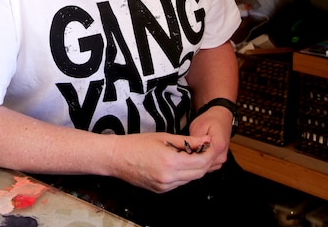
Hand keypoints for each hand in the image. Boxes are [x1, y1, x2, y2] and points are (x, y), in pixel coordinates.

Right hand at [107, 132, 223, 192]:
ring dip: (196, 168)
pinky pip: (180, 183)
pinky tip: (180, 163)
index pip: (201, 162)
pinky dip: (184, 173)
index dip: (209, 153)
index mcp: (171, 162)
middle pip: (199, 173)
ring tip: (192, 154)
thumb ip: (188, 141)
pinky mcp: (160, 190)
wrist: (117, 158)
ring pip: (190, 179)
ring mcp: (165, 186)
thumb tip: (206, 141)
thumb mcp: (164, 137)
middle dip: (206, 161)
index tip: (210, 145)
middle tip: (205, 149)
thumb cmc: (137, 144)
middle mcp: (169, 178)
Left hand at [188, 107, 232, 163]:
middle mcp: (222, 155)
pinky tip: (195, 155)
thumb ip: (195, 141)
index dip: (191, 157)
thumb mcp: (199, 126)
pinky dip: (200, 163)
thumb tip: (188, 151)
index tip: (183, 153)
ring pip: (204, 167)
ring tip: (189, 152)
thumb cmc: (210, 120)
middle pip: (204, 165)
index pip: (204, 159)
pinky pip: (207, 166)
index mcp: (219, 145)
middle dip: (192, 160)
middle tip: (183, 152)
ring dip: (196, 162)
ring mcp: (221, 159)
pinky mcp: (218, 161)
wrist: (220, 118)